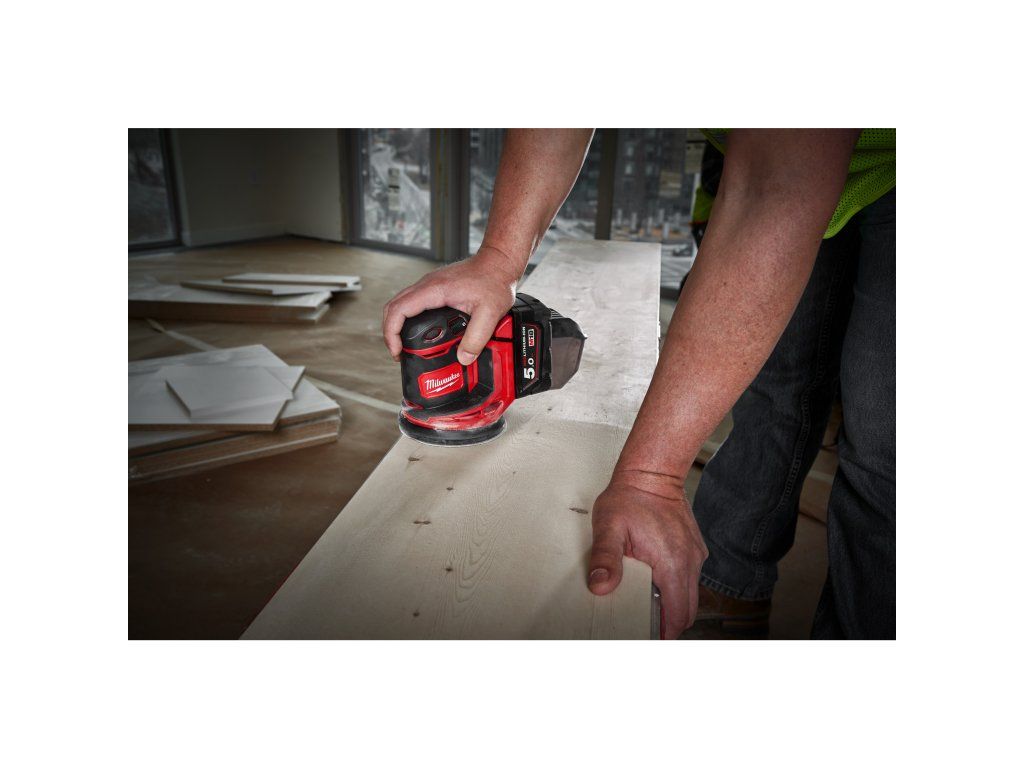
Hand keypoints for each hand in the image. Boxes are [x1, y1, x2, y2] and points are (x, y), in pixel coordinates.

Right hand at [382, 245, 521, 364]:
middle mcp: (427, 285)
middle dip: (390, 332)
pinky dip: (408, 318)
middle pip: (393, 307)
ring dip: (397, 324)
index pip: (399, 309)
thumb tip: (463, 358)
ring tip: (406, 345)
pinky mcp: (434, 287)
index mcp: (434, 290)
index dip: (391, 332)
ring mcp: (429, 285)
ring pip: (401, 303)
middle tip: (399, 352)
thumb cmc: (494, 280)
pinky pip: (412, 302)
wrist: (498, 262)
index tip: (397, 350)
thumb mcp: (490, 313)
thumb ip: (477, 338)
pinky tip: (419, 331)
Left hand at [588, 470, 708, 638]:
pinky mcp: (693, 549)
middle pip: (688, 611)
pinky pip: (689, 579)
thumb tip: (601, 586)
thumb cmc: (630, 497)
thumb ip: (605, 558)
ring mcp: (694, 555)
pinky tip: (655, 585)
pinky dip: (676, 588)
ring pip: (690, 595)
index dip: (665, 633)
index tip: (650, 640)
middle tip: (646, 631)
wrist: (652, 473)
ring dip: (673, 605)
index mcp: (672, 563)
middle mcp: (689, 562)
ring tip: (648, 609)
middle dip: (670, 624)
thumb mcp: (608, 526)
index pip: (678, 614)